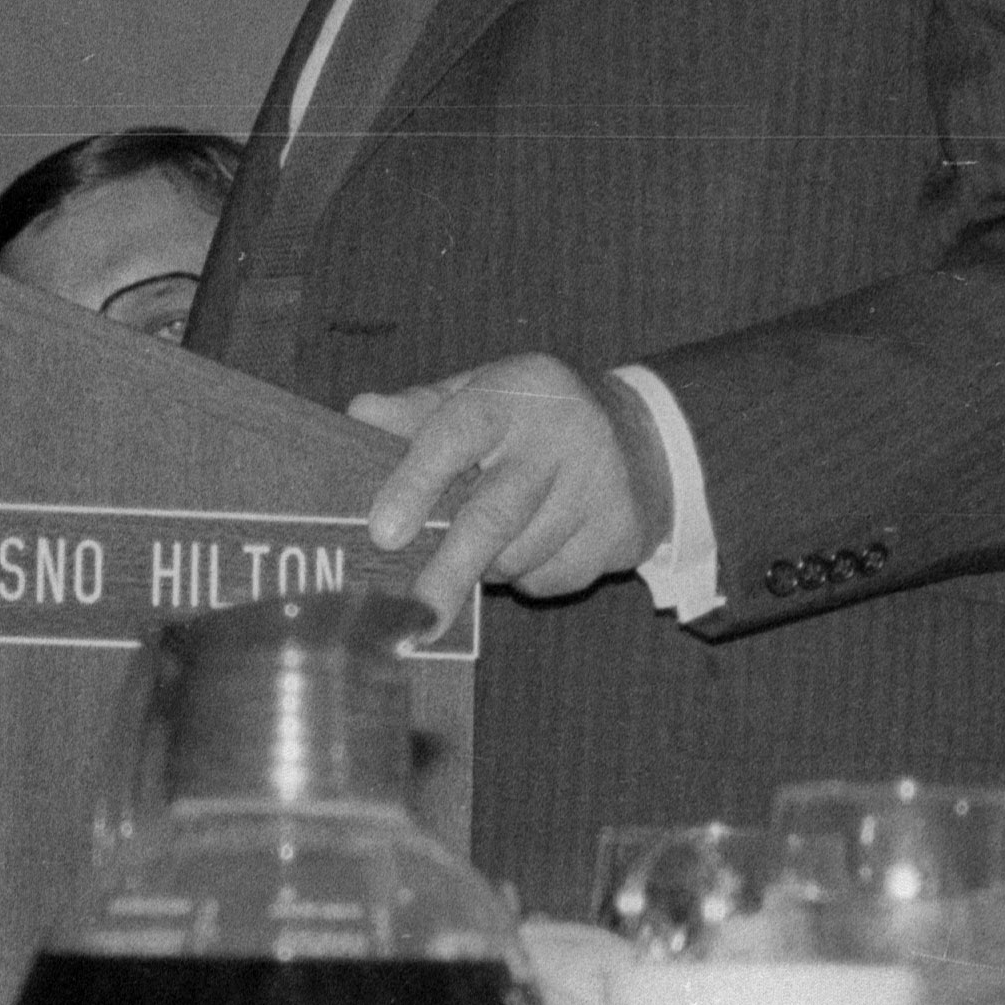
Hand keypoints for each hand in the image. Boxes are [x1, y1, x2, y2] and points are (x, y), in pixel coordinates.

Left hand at [350, 354, 662, 615]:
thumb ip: (418, 411)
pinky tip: (537, 543)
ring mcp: (599, 484)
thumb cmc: (531, 419)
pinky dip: (529, 576)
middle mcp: (563, 433)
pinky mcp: (622, 529)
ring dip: (488, 567)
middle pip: (495, 513)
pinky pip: (554, 577)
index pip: (458, 432)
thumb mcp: (480, 395)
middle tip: (412, 613)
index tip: (383, 532)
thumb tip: (360, 415)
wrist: (644, 437)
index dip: (417, 482)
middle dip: (449, 568)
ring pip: (521, 555)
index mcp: (516, 391)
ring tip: (486, 543)